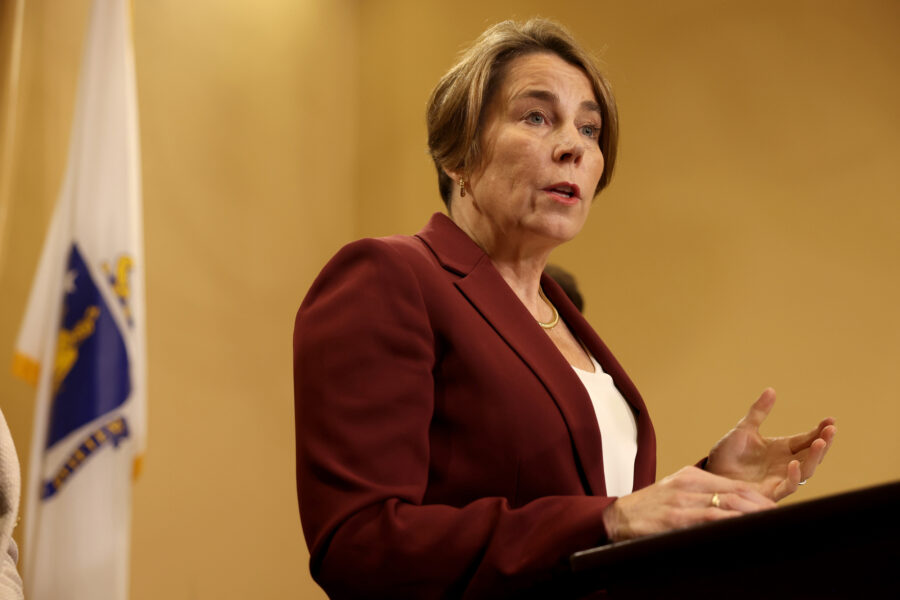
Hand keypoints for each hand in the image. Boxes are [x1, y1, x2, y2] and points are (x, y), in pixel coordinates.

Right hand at [601, 466, 775, 541]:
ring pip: (728, 504)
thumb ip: (698, 497)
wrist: (616, 517)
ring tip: (771, 522)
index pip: (732, 484)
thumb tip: (727, 509)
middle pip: (736, 492)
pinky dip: (731, 522)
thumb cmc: (647, 510)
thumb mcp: (674, 493)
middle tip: (781, 515)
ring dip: (753, 513)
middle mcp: (689, 484)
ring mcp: (682, 500)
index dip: (757, 496)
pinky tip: (744, 528)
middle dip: (762, 505)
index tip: (774, 506)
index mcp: (690, 476)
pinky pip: (710, 518)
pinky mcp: (676, 517)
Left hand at [705, 388, 835, 500]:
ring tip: (820, 443)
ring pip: (806, 470)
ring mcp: (780, 478)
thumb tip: (771, 389)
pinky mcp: (771, 492)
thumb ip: (758, 412)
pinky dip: (794, 476)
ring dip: (814, 457)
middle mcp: (785, 463)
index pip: (806, 438)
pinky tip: (794, 463)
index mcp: (782, 448)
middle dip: (823, 441)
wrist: (712, 473)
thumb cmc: (727, 454)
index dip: (819, 430)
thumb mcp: (743, 429)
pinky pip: (788, 486)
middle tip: (831, 429)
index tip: (830, 420)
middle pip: (812, 454)